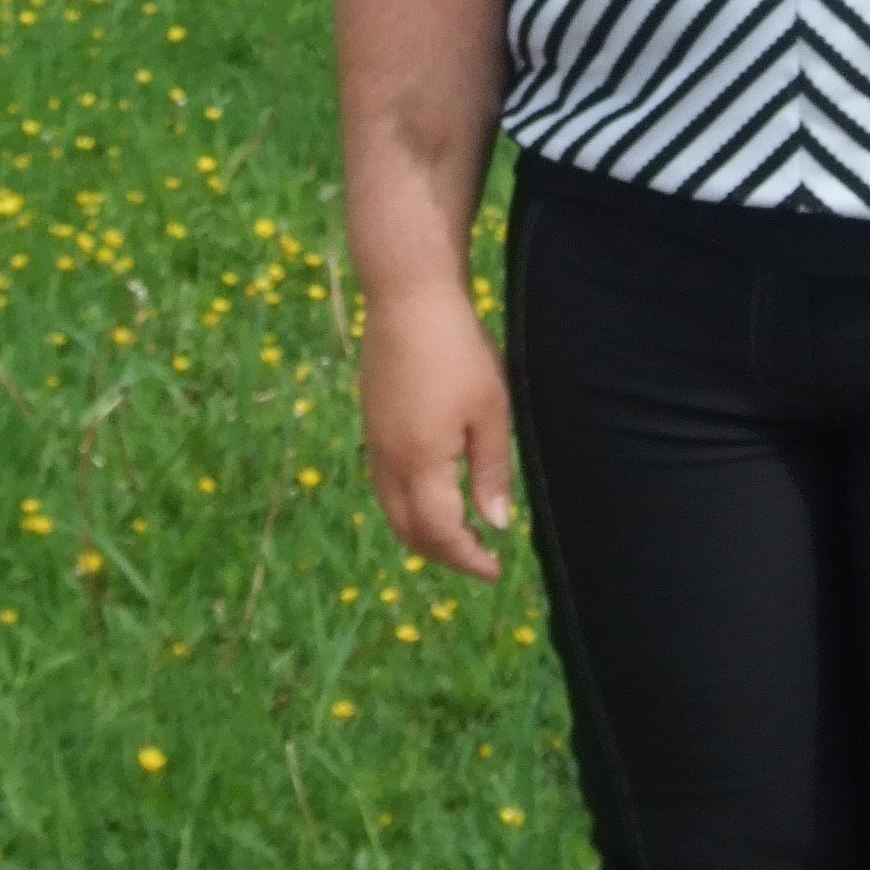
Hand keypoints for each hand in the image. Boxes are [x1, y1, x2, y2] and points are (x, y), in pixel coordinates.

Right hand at [359, 285, 513, 581]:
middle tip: (479, 558)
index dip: (468, 558)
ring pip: (391, 510)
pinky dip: (408, 505)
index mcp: (421, 463)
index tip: (495, 570)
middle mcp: (389, 461)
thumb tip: (497, 524)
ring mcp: (375, 442)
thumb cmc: (459, 351)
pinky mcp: (372, 424)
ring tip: (459, 532)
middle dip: (443, 553)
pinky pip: (384, 485)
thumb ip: (492, 471)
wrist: (408, 299)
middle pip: (409, 531)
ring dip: (422, 532)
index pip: (440, 533)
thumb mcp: (490, 411)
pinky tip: (433, 493)